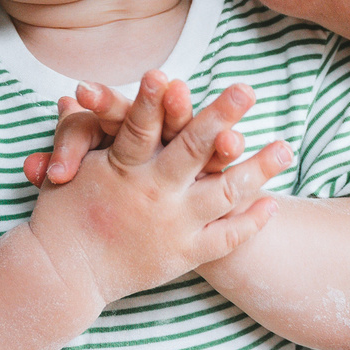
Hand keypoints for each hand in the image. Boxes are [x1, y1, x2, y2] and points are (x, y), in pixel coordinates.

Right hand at [26, 74, 288, 303]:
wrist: (66, 274)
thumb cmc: (63, 214)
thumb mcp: (69, 168)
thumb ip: (79, 131)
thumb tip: (74, 93)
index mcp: (121, 168)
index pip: (139, 126)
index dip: (152, 101)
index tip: (168, 75)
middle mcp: (151, 193)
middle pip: (192, 149)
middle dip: (219, 116)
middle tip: (246, 89)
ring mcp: (172, 224)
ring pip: (225, 192)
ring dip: (259, 168)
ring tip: (286, 147)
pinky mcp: (184, 253)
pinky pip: (227, 237)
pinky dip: (252, 220)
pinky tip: (272, 202)